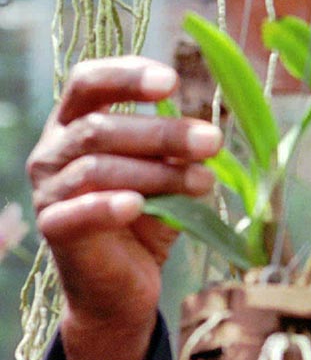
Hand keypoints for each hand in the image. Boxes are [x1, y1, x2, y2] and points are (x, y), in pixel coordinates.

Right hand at [25, 56, 221, 359]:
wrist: (123, 284)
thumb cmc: (146, 214)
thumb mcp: (166, 173)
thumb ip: (176, 151)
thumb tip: (208, 135)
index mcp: (77, 122)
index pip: (88, 82)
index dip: (127, 75)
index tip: (171, 81)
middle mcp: (53, 150)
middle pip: (102, 128)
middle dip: (164, 133)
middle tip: (213, 141)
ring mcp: (48, 191)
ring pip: (98, 168)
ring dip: (157, 173)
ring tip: (203, 182)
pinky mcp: (53, 230)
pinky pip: (75, 213)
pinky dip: (107, 206)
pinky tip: (137, 206)